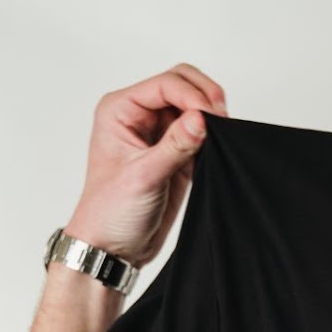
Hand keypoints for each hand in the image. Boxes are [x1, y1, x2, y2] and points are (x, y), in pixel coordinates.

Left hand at [61, 63, 229, 270]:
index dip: (192, 96)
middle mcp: (139, 116)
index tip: (211, 118)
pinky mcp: (176, 153)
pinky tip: (216, 153)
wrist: (112, 247)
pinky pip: (201, 133)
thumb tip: (201, 119)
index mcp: (120, 110)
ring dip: (211, 117)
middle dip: (205, 97)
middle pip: (181, 84)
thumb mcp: (143, 177)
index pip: (165, 84)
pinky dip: (213, 138)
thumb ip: (174, 146)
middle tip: (221, 120)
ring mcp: (159, 133)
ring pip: (194, 107)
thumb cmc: (109, 212)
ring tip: (220, 139)